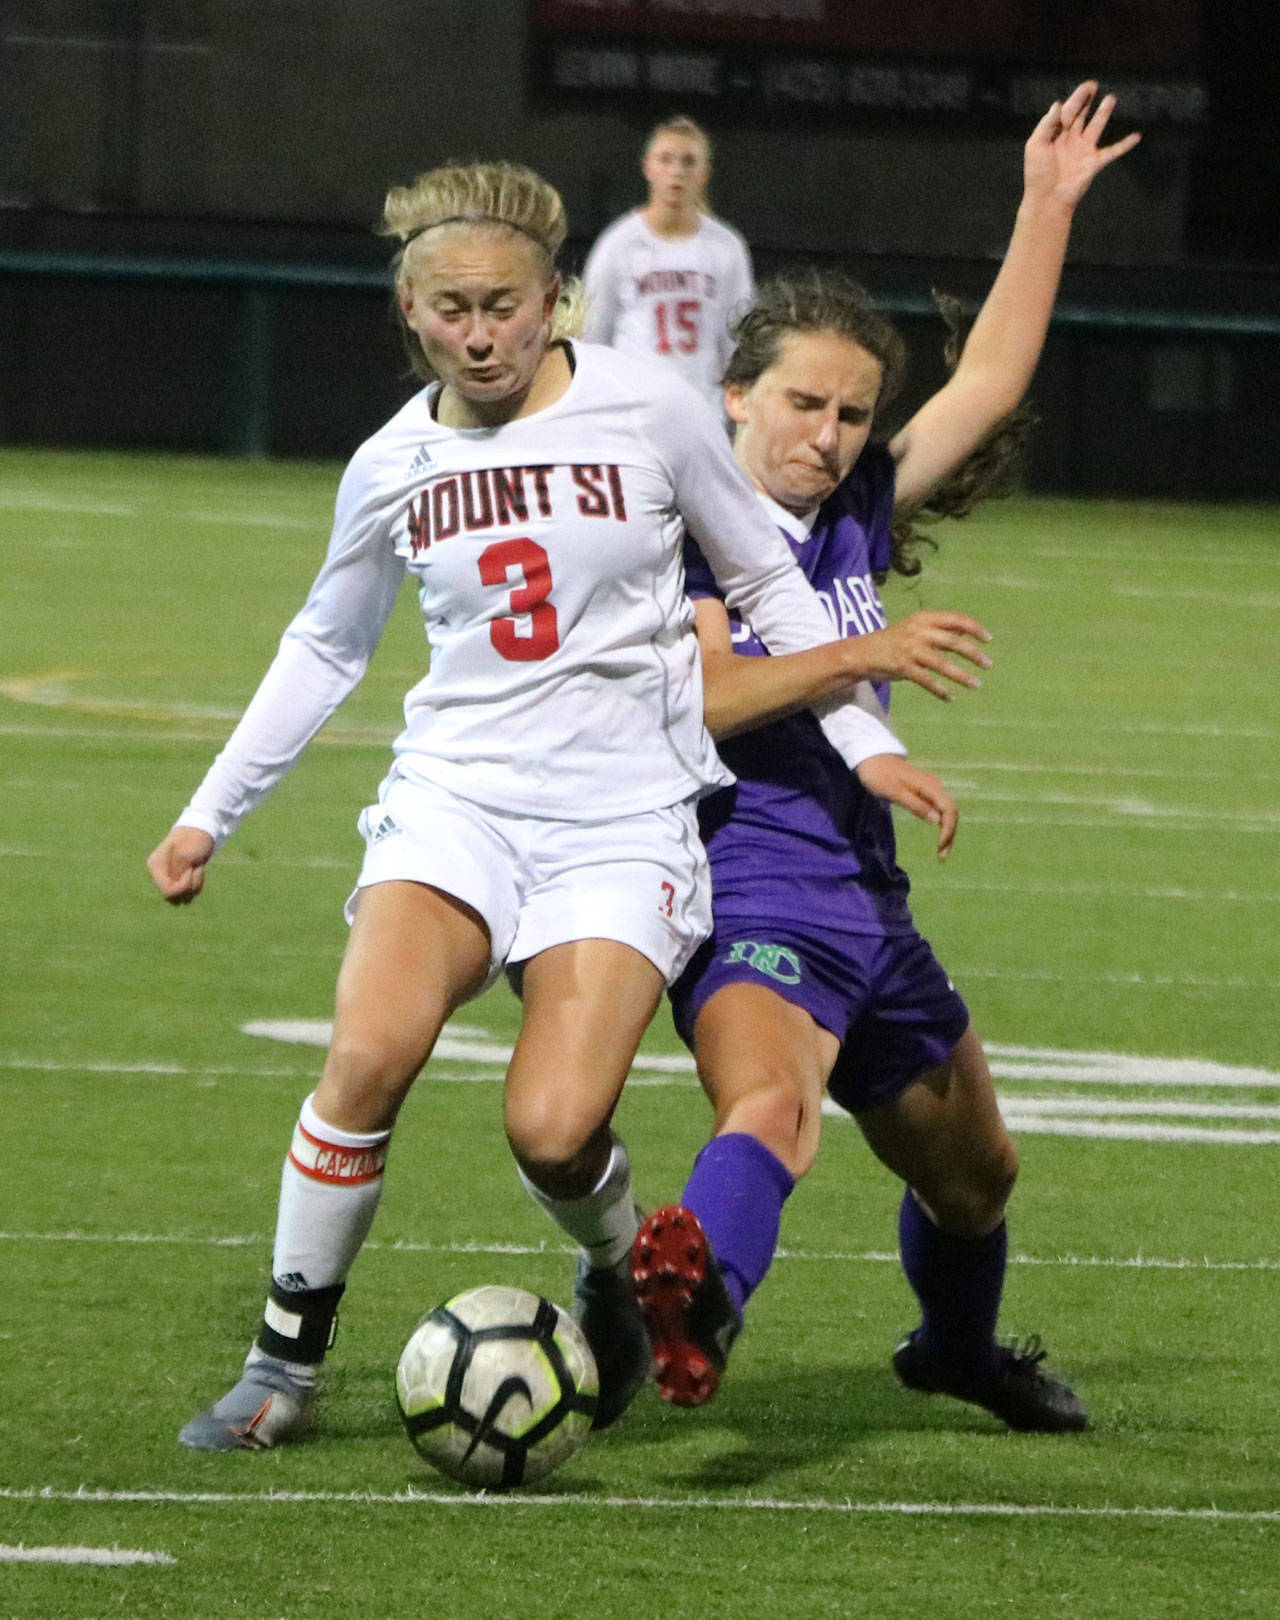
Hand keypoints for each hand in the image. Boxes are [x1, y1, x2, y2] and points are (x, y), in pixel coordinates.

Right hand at [147, 826, 215, 904]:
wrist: (201, 829)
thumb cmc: (193, 838)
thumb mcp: (185, 853)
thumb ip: (177, 873)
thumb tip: (172, 890)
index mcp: (156, 866)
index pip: (167, 891)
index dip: (182, 886)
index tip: (190, 871)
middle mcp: (160, 875)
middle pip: (173, 898)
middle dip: (189, 887)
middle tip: (195, 869)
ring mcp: (170, 878)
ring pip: (182, 898)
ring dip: (195, 886)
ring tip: (197, 868)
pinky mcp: (179, 880)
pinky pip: (188, 894)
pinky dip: (197, 885)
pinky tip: (199, 870)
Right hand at [852, 611, 990, 699]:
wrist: (862, 653)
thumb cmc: (892, 641)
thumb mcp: (913, 627)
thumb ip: (937, 629)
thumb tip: (965, 632)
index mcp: (923, 618)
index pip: (956, 620)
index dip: (975, 629)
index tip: (988, 640)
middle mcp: (918, 632)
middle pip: (954, 642)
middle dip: (974, 654)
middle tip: (988, 665)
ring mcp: (910, 650)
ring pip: (943, 664)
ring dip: (962, 676)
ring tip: (976, 684)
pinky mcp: (902, 668)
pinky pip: (927, 681)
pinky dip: (940, 690)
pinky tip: (951, 697)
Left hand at [855, 754, 957, 859]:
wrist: (871, 759)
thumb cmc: (879, 776)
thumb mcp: (894, 793)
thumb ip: (916, 805)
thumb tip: (937, 820)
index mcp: (929, 786)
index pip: (949, 809)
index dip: (948, 829)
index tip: (940, 846)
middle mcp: (935, 786)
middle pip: (951, 812)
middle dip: (950, 834)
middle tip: (943, 856)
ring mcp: (931, 788)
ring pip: (946, 812)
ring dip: (947, 831)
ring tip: (941, 851)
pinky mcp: (925, 791)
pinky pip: (938, 809)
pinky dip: (940, 824)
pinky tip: (937, 836)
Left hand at [1023, 81, 1140, 210]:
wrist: (1047, 199)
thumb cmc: (1038, 174)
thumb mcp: (1035, 146)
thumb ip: (1047, 125)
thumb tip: (1058, 104)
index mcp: (1055, 135)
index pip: (1066, 111)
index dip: (1073, 100)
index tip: (1080, 93)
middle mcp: (1071, 139)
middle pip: (1080, 114)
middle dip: (1086, 99)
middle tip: (1093, 85)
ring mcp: (1084, 150)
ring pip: (1096, 126)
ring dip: (1103, 113)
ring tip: (1111, 98)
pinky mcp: (1094, 162)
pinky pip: (1113, 151)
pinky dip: (1125, 144)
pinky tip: (1137, 136)